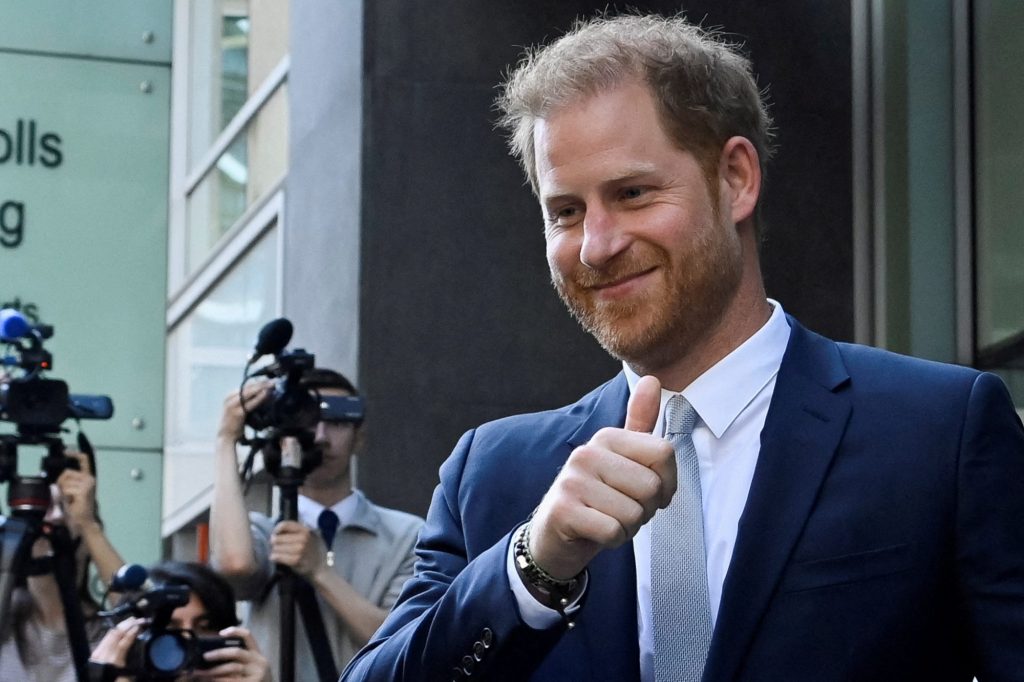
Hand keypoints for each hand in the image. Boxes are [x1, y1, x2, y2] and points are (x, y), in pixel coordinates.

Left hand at [56, 451, 98, 532]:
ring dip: (62, 491)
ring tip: (69, 499)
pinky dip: (64, 497)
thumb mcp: (71, 492)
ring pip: (64, 481)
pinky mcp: (83, 491)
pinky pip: (66, 489)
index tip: (66, 451)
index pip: (83, 460)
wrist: (84, 521)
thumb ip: (67, 483)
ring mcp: (87, 484)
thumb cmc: (77, 508)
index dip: (74, 454)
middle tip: (65, 494)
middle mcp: (89, 478)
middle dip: (61, 482)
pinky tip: (71, 502)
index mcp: (87, 478)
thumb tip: (58, 478)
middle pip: (67, 472)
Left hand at [90, 616, 145, 676]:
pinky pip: (104, 639)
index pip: (124, 641)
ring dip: (121, 626)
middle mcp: (104, 656)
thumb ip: (134, 661)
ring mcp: (98, 655)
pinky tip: (119, 630)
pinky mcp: (94, 655)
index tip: (141, 625)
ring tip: (130, 621)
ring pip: (109, 635)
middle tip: (138, 620)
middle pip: (116, 635)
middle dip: (128, 624)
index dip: (133, 631)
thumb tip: (140, 646)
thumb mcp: (129, 676)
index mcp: (114, 662)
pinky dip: (113, 632)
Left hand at [193, 626, 270, 680]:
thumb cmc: (254, 680)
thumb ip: (238, 662)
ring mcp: (257, 674)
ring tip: (202, 673)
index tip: (221, 633)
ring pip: (233, 667)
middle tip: (205, 656)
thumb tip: (213, 655)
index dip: (235, 631)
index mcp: (256, 655)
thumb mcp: (250, 668)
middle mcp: (258, 662)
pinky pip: (232, 680)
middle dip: (218, 653)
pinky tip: (212, 680)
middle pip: (237, 652)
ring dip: (215, 670)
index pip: (248, 636)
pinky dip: (220, 680)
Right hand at [218, 381, 272, 441]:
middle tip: (274, 380)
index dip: (259, 381)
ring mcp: (233, 405)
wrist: (225, 436)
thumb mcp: (239, 408)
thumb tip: (263, 392)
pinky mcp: (238, 413)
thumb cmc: (234, 422)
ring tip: (273, 384)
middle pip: (249, 386)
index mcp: (230, 395)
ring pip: (250, 392)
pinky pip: (251, 403)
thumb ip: (247, 400)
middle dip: (262, 383)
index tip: (270, 379)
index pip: (246, 385)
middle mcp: (230, 398)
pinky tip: (267, 394)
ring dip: (262, 387)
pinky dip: (260, 397)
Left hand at [269, 520, 324, 578]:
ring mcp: (300, 550)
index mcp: (306, 530)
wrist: (322, 568)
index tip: (276, 534)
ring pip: (276, 547)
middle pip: (278, 537)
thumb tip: (284, 528)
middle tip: (275, 545)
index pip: (285, 525)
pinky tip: (275, 558)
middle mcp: (303, 538)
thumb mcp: (313, 535)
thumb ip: (301, 530)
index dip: (277, 529)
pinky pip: (278, 557)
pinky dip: (274, 557)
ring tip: (277, 552)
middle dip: (274, 542)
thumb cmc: (316, 551)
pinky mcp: (296, 560)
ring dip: (274, 550)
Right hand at [528, 375, 675, 578]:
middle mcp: (586, 452)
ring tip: (607, 520)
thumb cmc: (599, 499)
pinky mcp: (563, 510)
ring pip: (634, 513)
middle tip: (623, 510)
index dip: (667, 482)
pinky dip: (612, 540)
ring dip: (629, 527)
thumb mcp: (621, 460)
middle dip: (646, 509)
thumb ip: (639, 423)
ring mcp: (572, 480)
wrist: (556, 536)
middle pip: (652, 486)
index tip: (648, 492)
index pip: (664, 453)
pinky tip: (596, 533)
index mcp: (606, 437)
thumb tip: (651, 378)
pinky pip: (614, 531)